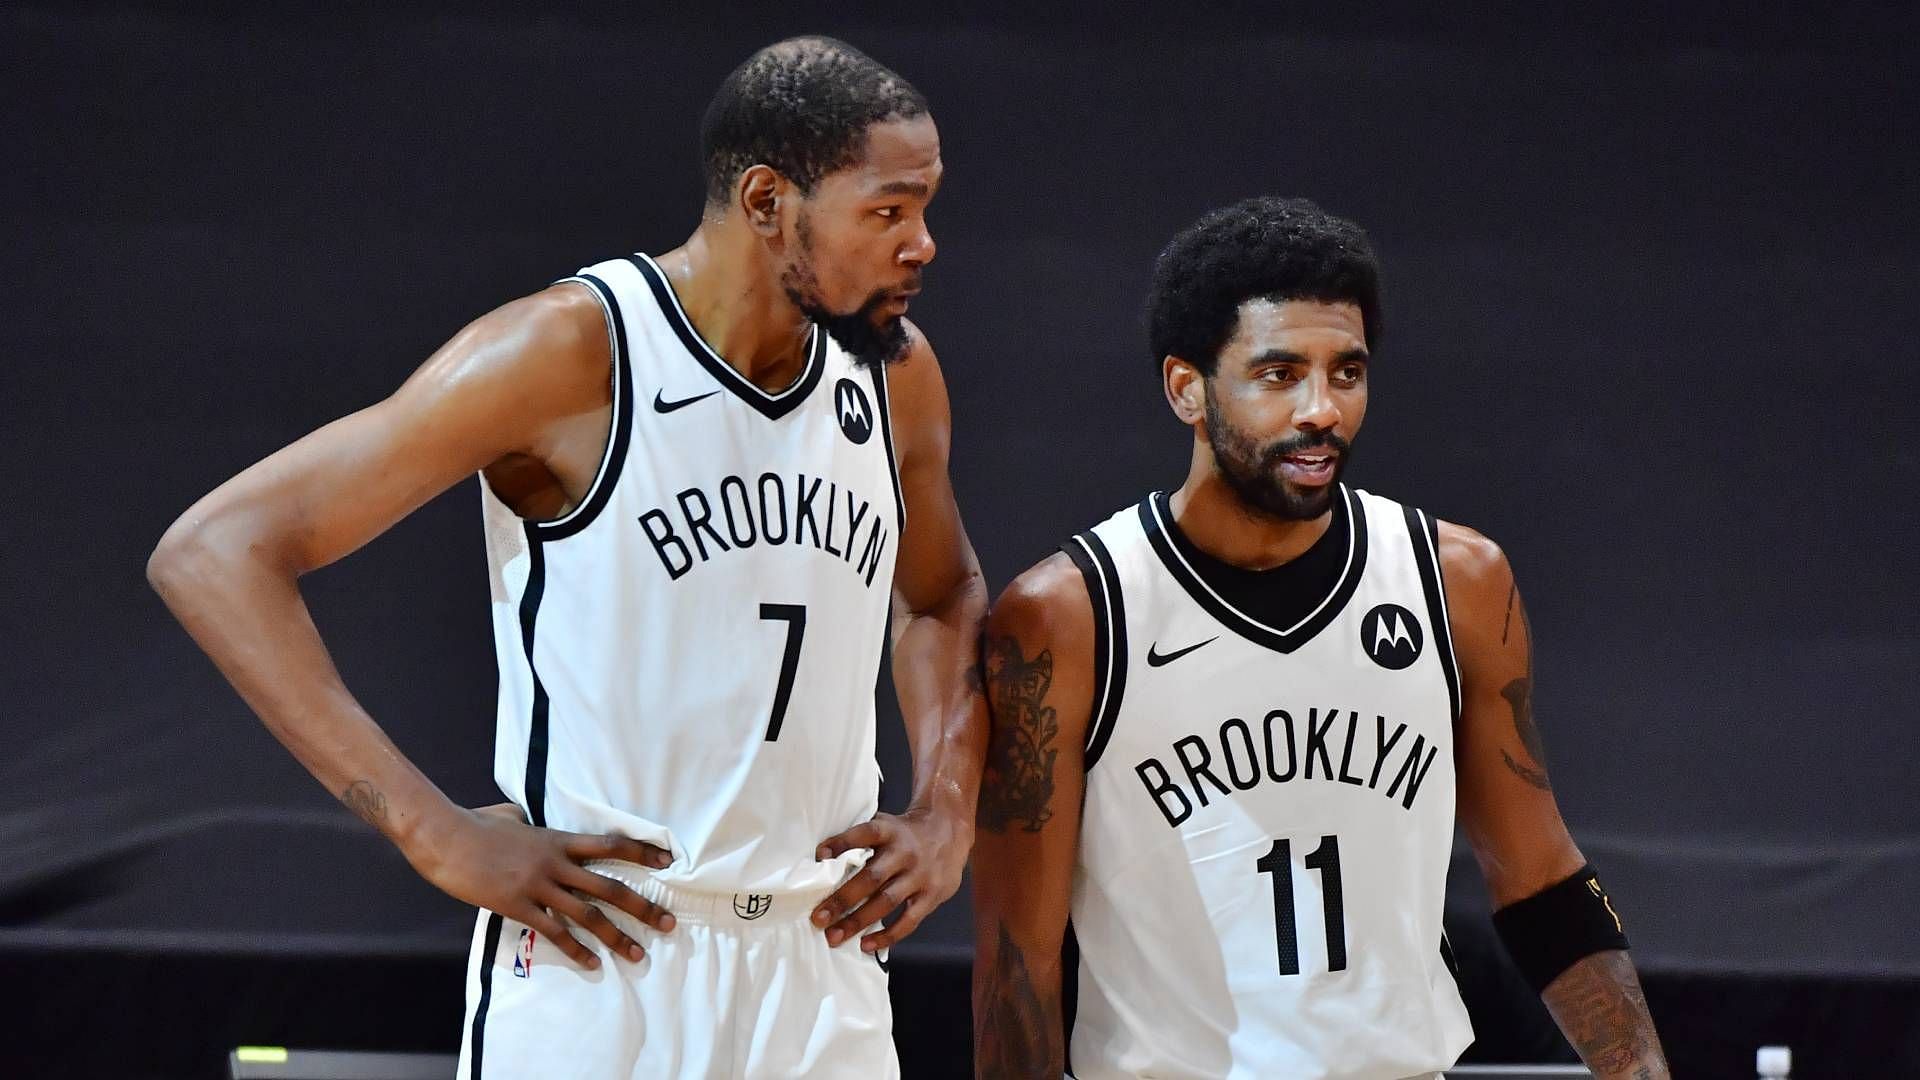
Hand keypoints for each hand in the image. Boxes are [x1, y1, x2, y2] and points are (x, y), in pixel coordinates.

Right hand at [407, 802, 676, 969]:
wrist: (446, 838)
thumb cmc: (476, 823)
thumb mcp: (510, 815)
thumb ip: (526, 820)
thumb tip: (526, 817)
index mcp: (558, 839)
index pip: (610, 845)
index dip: (641, 852)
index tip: (668, 861)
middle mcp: (556, 863)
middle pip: (609, 887)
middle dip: (643, 906)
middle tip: (669, 923)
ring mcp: (538, 886)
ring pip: (588, 914)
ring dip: (616, 936)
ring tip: (638, 954)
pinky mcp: (518, 906)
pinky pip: (553, 932)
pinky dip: (575, 950)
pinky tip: (592, 963)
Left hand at [811, 804, 972, 951]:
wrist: (949, 831)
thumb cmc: (905, 833)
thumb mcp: (886, 824)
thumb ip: (862, 839)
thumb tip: (822, 861)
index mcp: (890, 831)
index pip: (865, 833)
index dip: (842, 843)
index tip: (819, 855)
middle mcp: (905, 852)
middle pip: (871, 877)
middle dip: (843, 899)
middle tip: (818, 918)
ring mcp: (920, 875)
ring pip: (887, 901)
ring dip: (858, 921)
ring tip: (834, 936)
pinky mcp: (932, 895)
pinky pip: (908, 920)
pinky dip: (887, 935)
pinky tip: (866, 945)